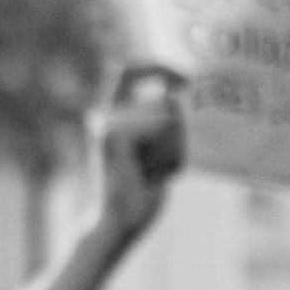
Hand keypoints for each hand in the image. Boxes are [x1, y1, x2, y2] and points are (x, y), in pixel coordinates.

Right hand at [91, 65, 186, 239]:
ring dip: (175, 147)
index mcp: (110, 113)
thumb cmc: (141, 189)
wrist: (118, 223)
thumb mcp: (160, 148)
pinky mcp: (113, 135)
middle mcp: (103, 113)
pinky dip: (168, 152)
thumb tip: (185, 96)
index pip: (128, 71)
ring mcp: (106, 122)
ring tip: (155, 173)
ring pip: (167, 117)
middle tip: (162, 165)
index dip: (157, 67)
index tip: (184, 80)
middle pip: (164, 101)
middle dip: (180, 133)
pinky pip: (161, 127)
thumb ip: (166, 121)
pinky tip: (151, 174)